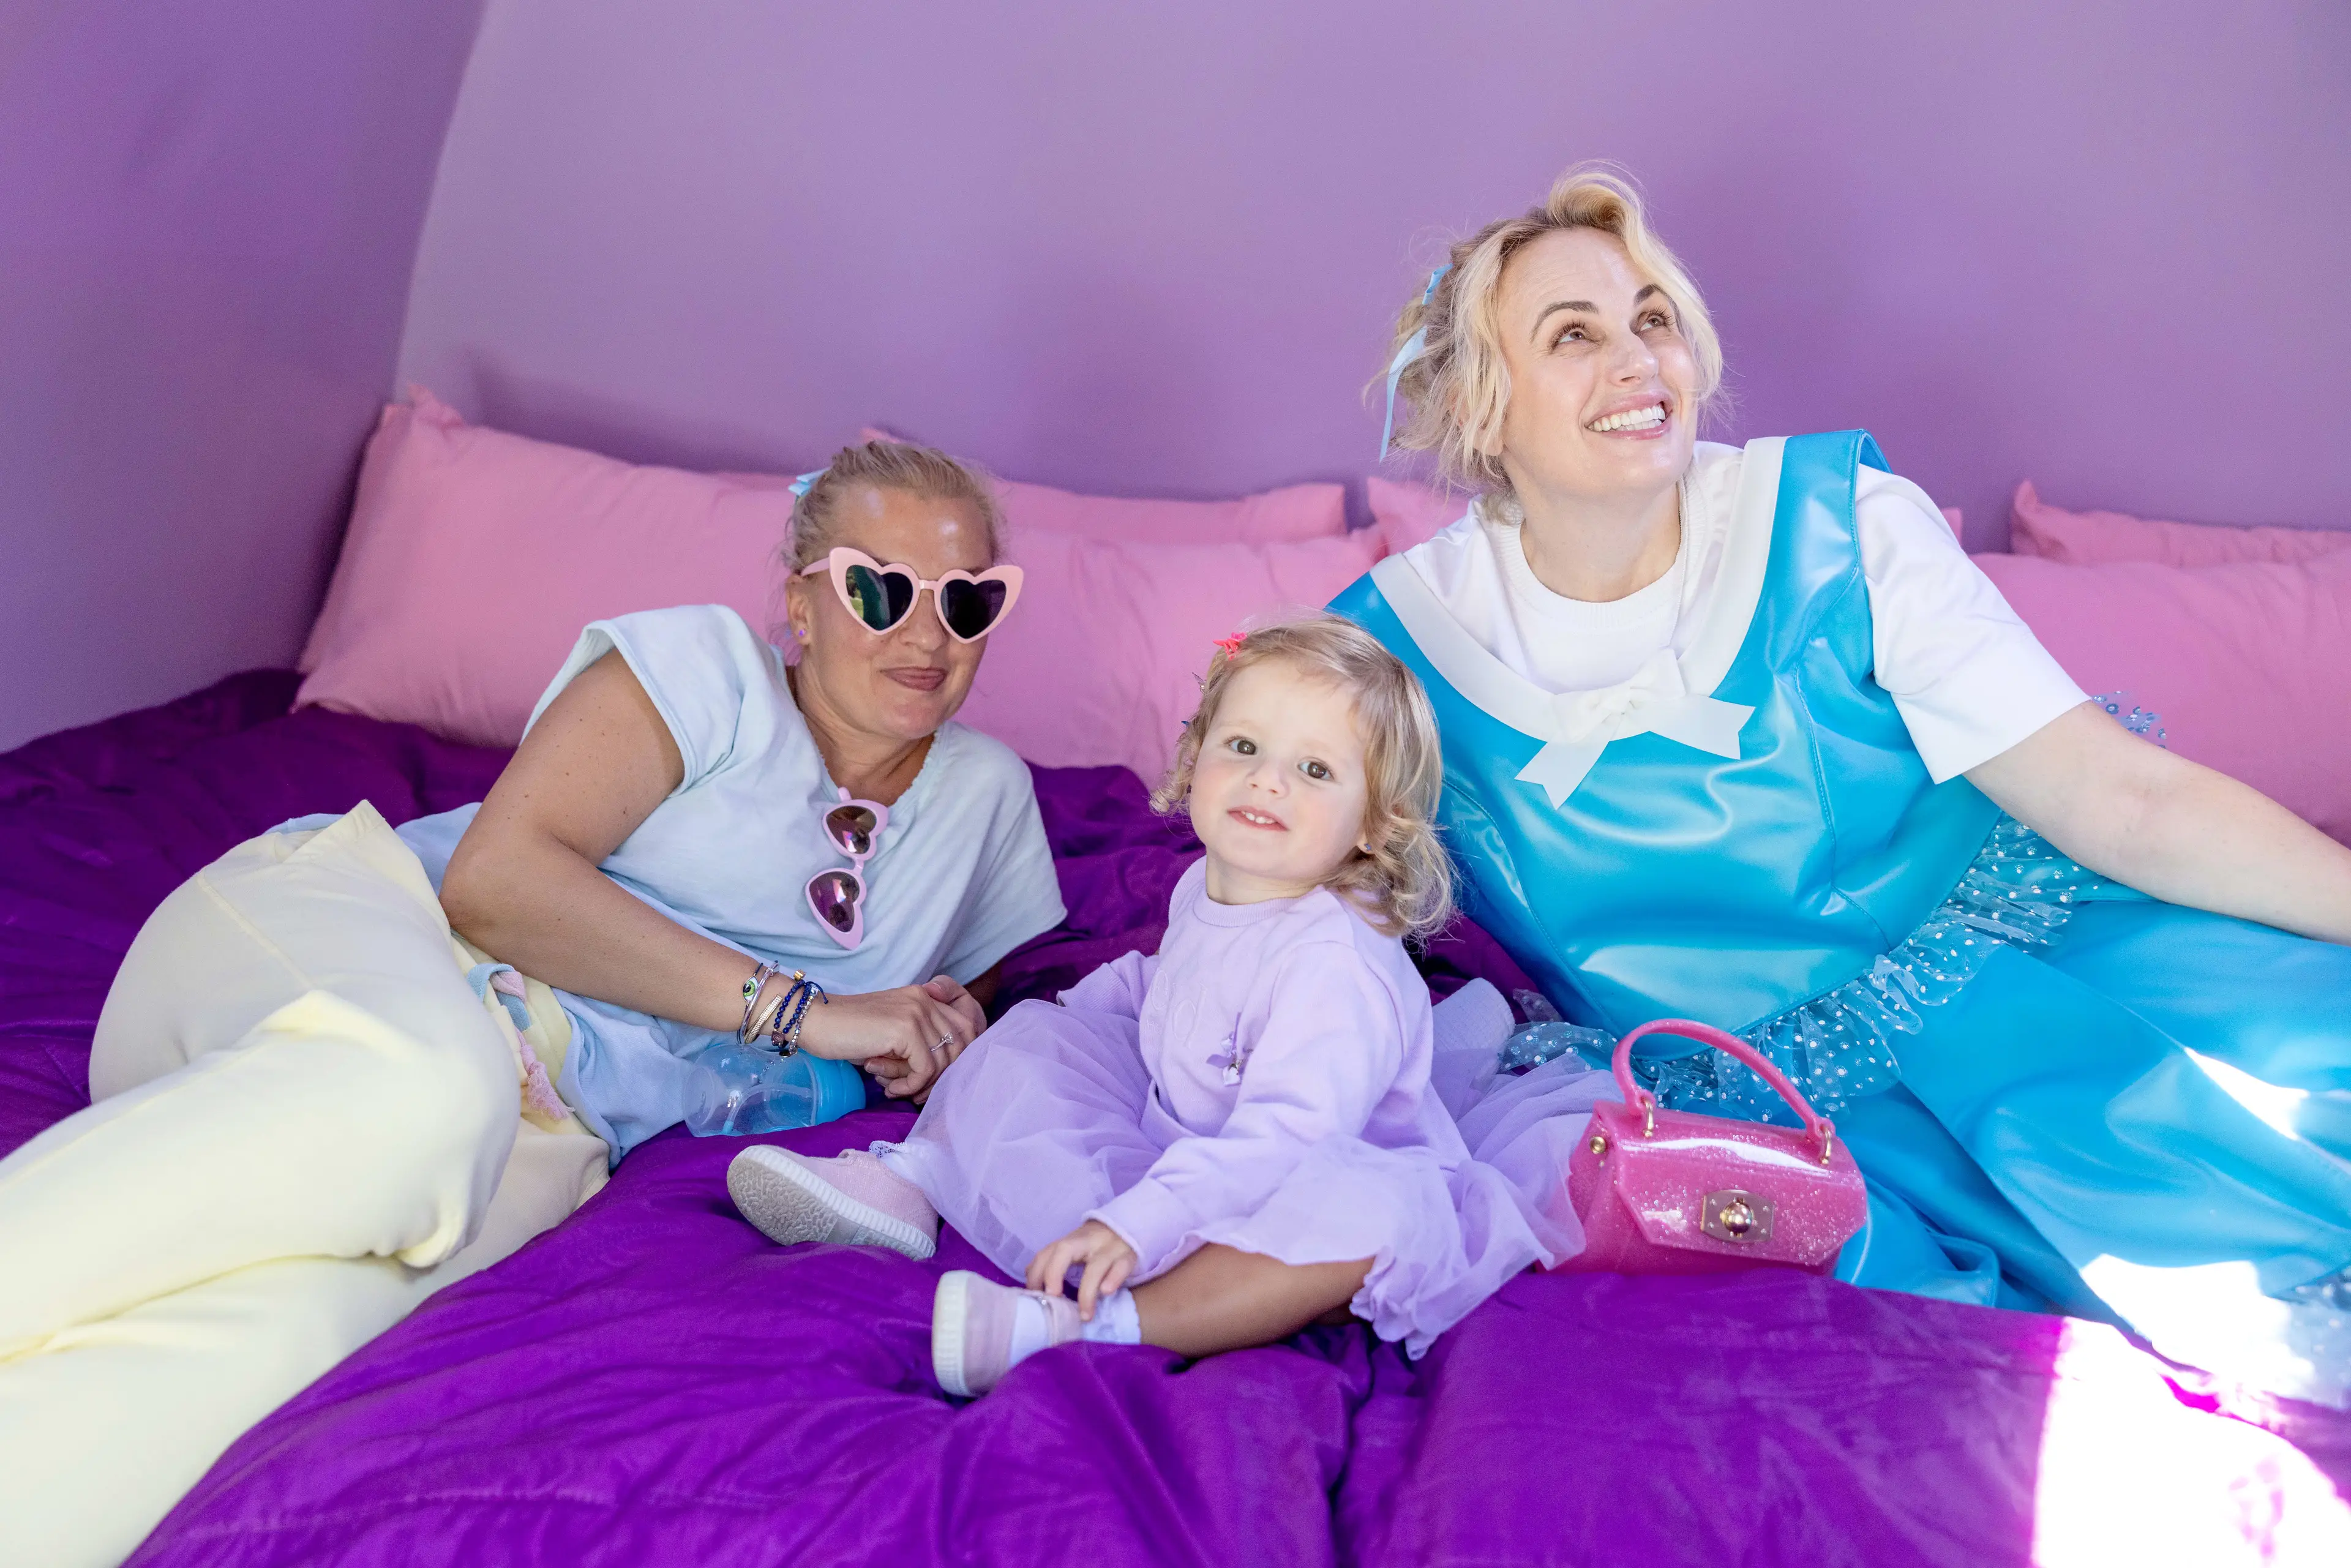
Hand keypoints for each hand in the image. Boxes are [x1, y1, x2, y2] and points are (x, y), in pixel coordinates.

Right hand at [795, 976, 983, 1099]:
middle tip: (915, 1093)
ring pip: (944, 1060)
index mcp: (924, 997)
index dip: (956, 1060)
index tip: (930, 1081)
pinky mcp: (906, 1028)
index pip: (965, 1029)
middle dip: (941, 1077)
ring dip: (921, 1083)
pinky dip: (910, 1085)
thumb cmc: (847, 1033)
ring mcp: (917, 1011)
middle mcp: (925, 999)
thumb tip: (943, 1073)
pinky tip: (889, 1087)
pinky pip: (925, 1068)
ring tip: (895, 1087)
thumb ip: (918, 1043)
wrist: (814, 1021)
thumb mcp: (890, 1034)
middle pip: (961, 1046)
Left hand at [1025, 1219, 1136, 1320]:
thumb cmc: (1093, 1246)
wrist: (1126, 1227)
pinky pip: (1121, 1266)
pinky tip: (1106, 1292)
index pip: (1045, 1254)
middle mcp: (1086, 1242)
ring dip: (1087, 1291)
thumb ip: (1051, 1262)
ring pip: (1096, 1265)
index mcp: (1068, 1242)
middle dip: (1053, 1273)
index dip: (1036, 1275)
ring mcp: (1108, 1248)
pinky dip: (1114, 1279)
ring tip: (1085, 1315)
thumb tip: (1030, 1279)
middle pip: (1065, 1251)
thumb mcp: (1071, 1250)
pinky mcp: (1128, 1256)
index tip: (1036, 1298)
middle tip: (1052, 1297)